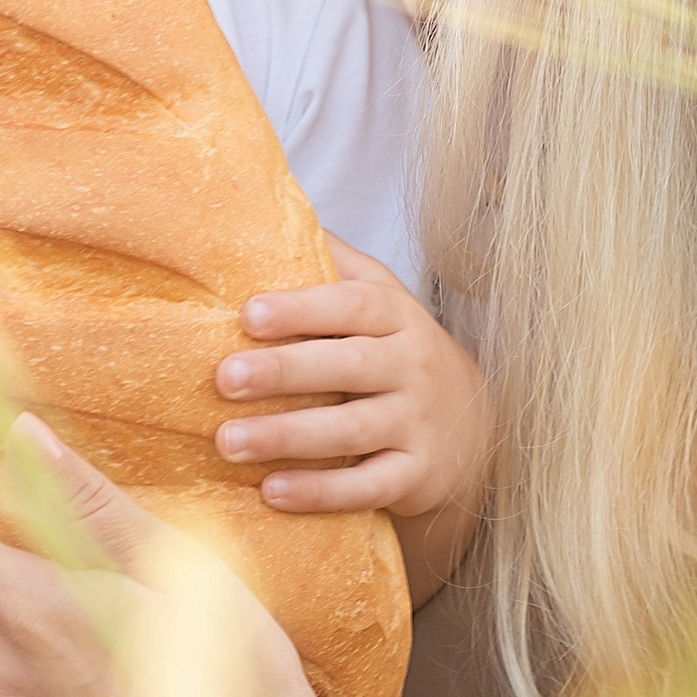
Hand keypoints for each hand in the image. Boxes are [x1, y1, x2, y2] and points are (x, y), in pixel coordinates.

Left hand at [214, 241, 493, 526]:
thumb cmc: (398, 352)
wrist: (472, 427)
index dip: (303, 308)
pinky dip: (321, 492)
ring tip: (228, 441)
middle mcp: (412, 367)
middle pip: (348, 365)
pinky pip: (367, 487)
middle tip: (224, 378)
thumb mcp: (380, 299)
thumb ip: (334, 261)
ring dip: (288, 437)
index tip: (248, 313)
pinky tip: (271, 492)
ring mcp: (417, 424)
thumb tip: (266, 205)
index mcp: (396, 317)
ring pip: (352, 429)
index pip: (352, 305)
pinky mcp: (415, 476)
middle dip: (284, 371)